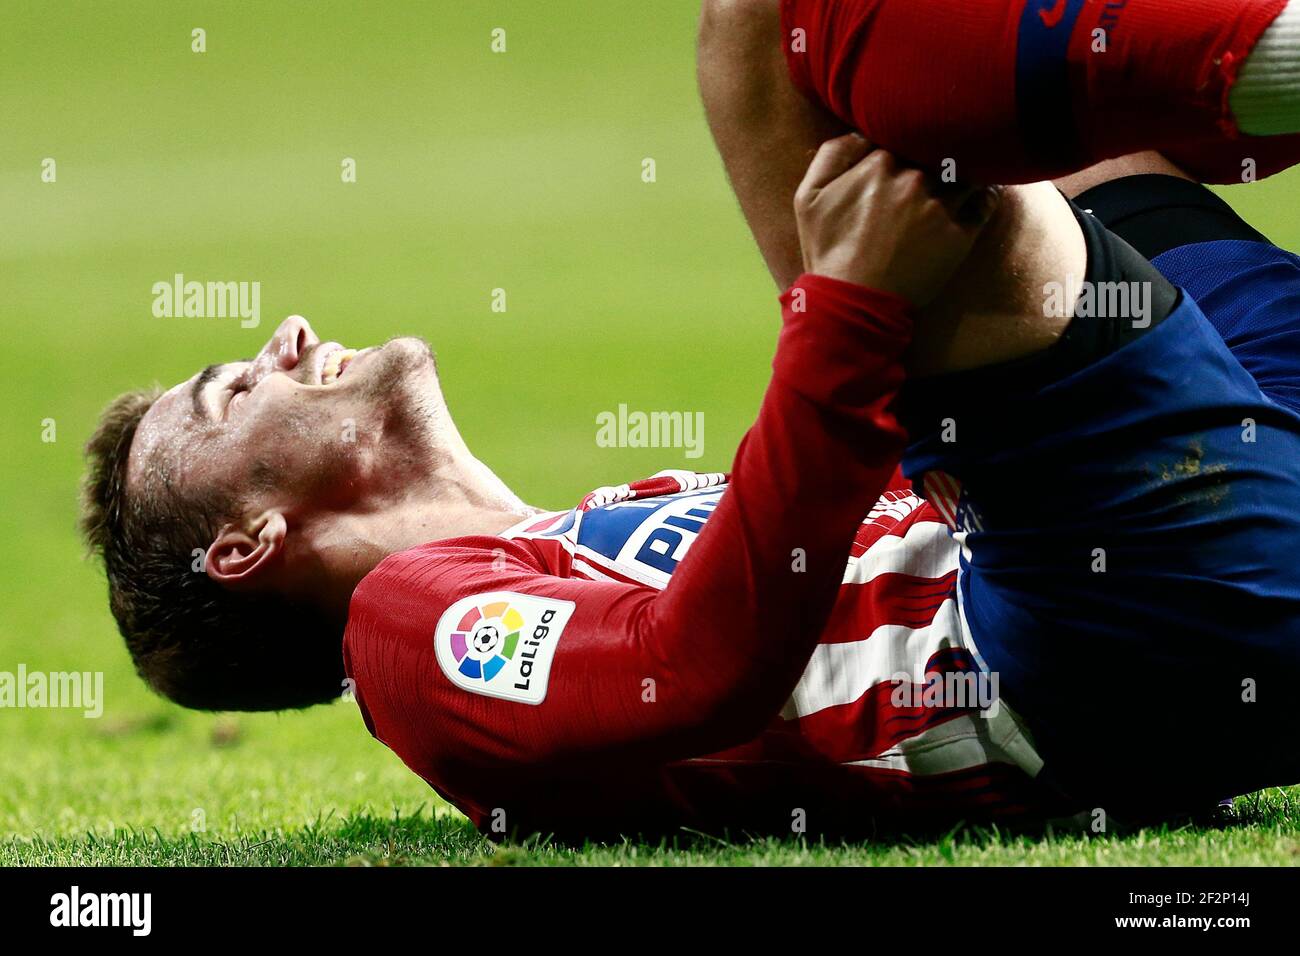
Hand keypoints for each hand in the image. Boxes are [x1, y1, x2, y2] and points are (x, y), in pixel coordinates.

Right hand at [794, 134, 1000, 306]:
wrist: (853, 303)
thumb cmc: (828, 251)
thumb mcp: (807, 197)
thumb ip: (832, 153)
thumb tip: (861, 132)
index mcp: (879, 162)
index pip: (906, 133)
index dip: (909, 140)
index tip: (910, 151)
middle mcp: (914, 178)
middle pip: (939, 148)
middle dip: (939, 152)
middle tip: (940, 160)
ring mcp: (940, 205)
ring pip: (966, 170)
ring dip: (966, 169)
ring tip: (969, 172)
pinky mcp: (960, 234)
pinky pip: (986, 201)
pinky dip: (986, 193)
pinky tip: (982, 193)